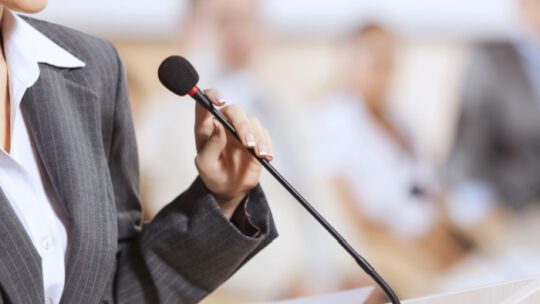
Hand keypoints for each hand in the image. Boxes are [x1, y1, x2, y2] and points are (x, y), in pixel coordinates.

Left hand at [194, 89, 272, 217]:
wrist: (229, 188)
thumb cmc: (212, 174)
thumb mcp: (206, 164)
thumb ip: (210, 145)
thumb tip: (218, 124)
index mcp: (206, 126)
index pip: (205, 102)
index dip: (212, 96)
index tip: (220, 102)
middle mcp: (223, 123)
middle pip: (234, 111)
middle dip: (243, 126)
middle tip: (248, 144)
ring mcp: (240, 129)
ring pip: (252, 121)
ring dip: (258, 137)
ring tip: (259, 154)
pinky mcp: (255, 137)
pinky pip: (263, 133)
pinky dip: (266, 144)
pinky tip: (265, 156)